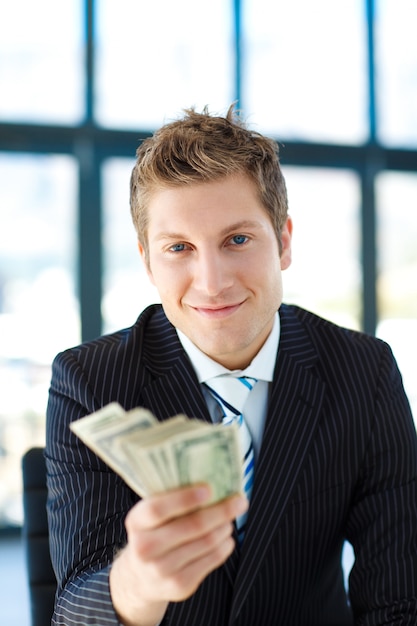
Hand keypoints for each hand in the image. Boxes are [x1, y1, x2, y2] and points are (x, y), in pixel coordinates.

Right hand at [110, 484, 247, 625]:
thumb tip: (210, 481)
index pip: (159, 508)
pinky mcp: (179, 585)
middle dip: (221, 511)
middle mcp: (145, 548)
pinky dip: (224, 546)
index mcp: (136, 522)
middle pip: (191, 525)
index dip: (185, 498)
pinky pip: (211, 561)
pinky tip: (226, 539)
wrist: (140, 577)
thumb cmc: (153, 534)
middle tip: (239, 501)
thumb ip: (171, 499)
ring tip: (229, 520)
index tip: (209, 489)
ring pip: (206, 542)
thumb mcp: (150, 516)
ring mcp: (161, 569)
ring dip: (224, 527)